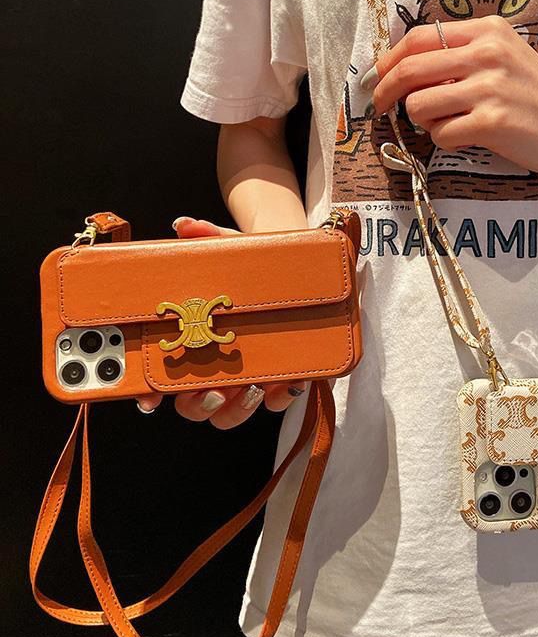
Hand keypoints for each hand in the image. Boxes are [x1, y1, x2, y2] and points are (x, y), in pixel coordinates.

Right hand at [134, 216, 308, 428]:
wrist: (292, 267)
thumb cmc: (247, 266)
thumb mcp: (227, 247)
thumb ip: (206, 236)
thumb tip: (185, 225)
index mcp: (192, 346)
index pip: (162, 382)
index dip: (149, 395)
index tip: (147, 398)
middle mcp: (216, 368)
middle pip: (195, 405)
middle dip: (196, 404)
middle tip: (206, 391)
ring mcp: (249, 376)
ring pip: (232, 411)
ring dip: (237, 407)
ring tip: (249, 388)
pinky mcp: (285, 376)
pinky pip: (280, 399)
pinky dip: (283, 396)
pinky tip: (289, 382)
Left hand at [364, 14, 537, 177]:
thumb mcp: (505, 56)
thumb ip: (463, 54)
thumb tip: (408, 68)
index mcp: (487, 30)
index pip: (419, 37)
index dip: (389, 59)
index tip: (377, 76)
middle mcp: (486, 53)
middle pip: (410, 69)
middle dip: (386, 91)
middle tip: (380, 107)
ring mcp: (489, 87)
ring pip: (419, 105)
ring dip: (422, 120)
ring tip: (445, 123)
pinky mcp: (492, 122)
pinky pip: (441, 134)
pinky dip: (445, 140)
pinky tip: (466, 137)